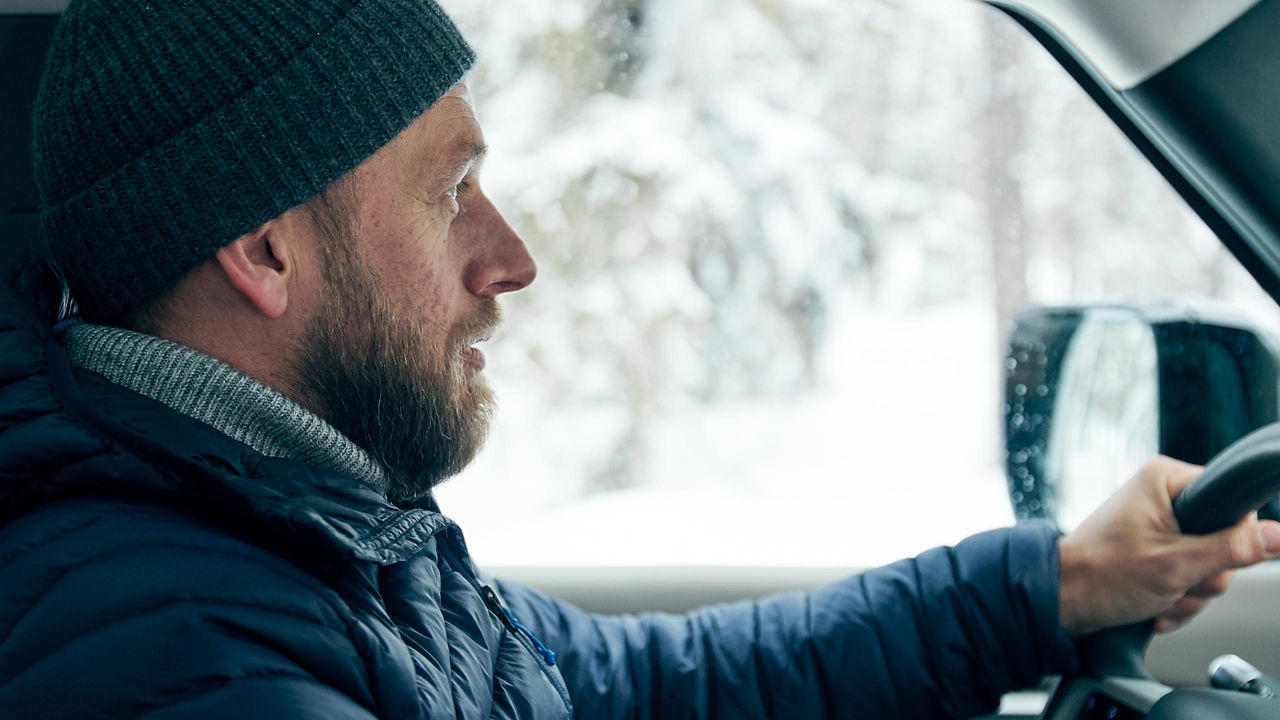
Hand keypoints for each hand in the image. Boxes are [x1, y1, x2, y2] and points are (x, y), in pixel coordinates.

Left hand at [1058, 455, 1279, 635]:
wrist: (1061, 603)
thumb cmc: (1101, 575)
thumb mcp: (1175, 564)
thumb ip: (1231, 549)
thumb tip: (1278, 536)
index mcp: (1165, 479)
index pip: (1234, 503)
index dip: (1230, 540)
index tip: (1206, 559)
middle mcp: (1163, 495)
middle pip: (1224, 541)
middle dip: (1203, 576)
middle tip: (1174, 583)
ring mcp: (1159, 524)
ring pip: (1208, 565)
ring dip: (1189, 593)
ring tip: (1159, 596)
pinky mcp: (1155, 549)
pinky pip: (1188, 576)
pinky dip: (1176, 598)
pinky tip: (1155, 606)